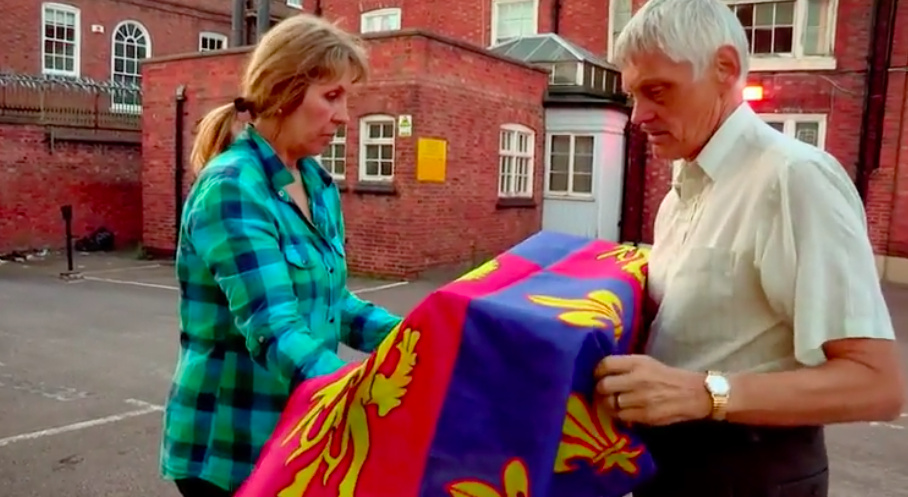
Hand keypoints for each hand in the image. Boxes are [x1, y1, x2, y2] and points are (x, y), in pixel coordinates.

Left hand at [594, 354, 711, 425]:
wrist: (693, 393)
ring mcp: (641, 398)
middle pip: (603, 386)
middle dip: (599, 391)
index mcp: (637, 363)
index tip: (597, 377)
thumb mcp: (647, 363)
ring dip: (607, 405)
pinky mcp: (646, 415)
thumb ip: (625, 367)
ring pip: (610, 404)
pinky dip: (619, 416)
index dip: (597, 372)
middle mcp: (637, 379)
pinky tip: (623, 412)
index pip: (605, 364)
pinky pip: (621, 417)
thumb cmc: (666, 377)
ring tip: (612, 404)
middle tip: (602, 393)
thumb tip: (602, 374)